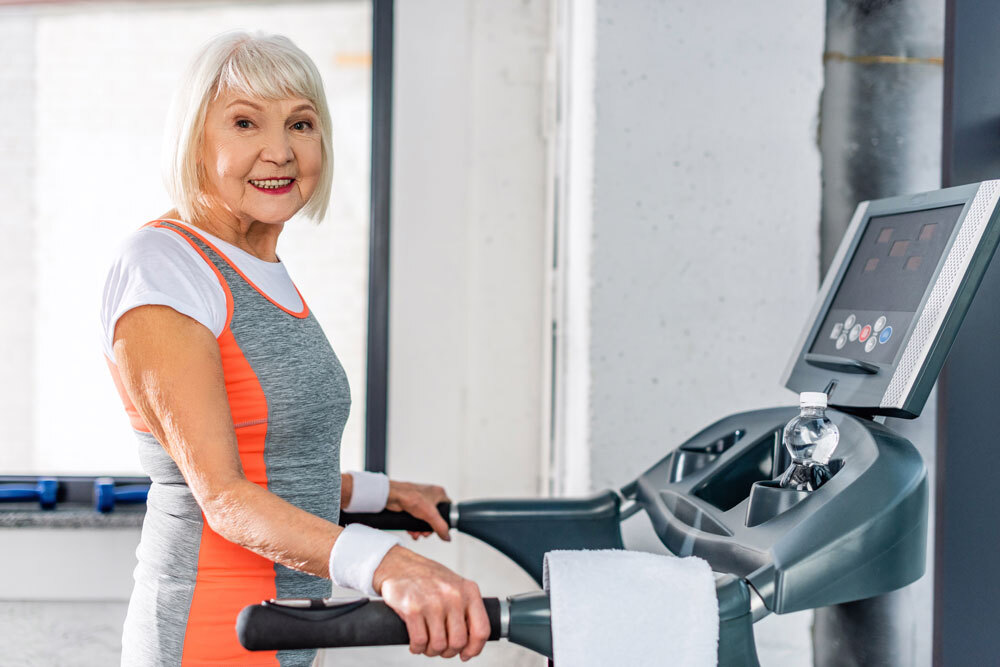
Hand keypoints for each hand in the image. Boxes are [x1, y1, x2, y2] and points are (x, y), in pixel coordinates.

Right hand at [374, 546, 489, 659]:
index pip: (482, 630)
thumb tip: (471, 642)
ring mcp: (433, 603)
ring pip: (439, 645)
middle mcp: (453, 596)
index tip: (466, 654)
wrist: (399, 566)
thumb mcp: (455, 586)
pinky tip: (415, 643)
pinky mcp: (412, 609)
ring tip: (426, 644)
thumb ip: (466, 608)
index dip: (474, 648)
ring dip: (431, 651)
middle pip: (458, 642)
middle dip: (448, 651)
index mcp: (469, 591)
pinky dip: (417, 648)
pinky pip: (419, 642)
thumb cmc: (428, 578)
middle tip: (440, 648)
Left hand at [386, 480, 450, 540]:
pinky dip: (413, 526)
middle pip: (435, 517)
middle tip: (425, 534)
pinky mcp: (411, 506)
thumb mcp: (430, 515)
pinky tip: (411, 531)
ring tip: (416, 534)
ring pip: (424, 519)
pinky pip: (416, 519)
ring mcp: (420, 501)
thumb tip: (447, 537)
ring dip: (420, 529)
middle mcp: (430, 495)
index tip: (439, 528)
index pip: (448, 508)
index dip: (445, 520)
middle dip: (429, 528)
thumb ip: (441, 527)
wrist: (392, 496)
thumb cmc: (411, 497)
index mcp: (439, 493)